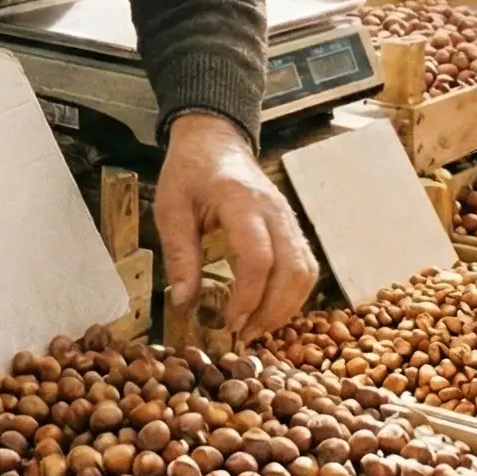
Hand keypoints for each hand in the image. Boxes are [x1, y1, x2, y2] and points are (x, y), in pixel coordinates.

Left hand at [153, 112, 318, 345]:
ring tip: (256, 328)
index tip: (228, 323)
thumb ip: (180, 255)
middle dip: (271, 310)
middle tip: (243, 335)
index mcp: (241, 202)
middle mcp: (274, 211)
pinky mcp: (292, 226)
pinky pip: (306, 265)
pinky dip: (294, 294)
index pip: (258, 257)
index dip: (248, 297)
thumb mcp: (171, 209)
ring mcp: (288, 218)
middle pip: (292, 269)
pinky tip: (270, 310)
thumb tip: (184, 303)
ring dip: (286, 307)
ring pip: (306, 271)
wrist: (214, 140)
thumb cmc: (189, 173)